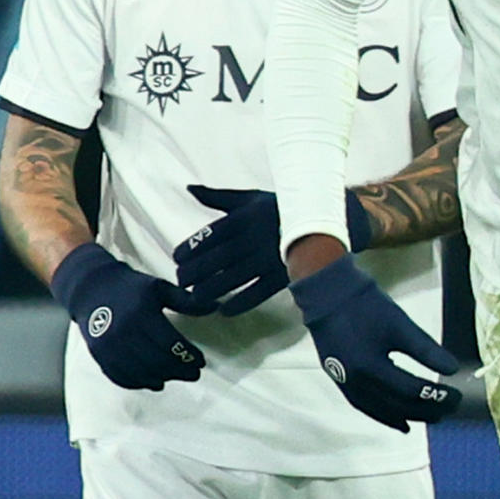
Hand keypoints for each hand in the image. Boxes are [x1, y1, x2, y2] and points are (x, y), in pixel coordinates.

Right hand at [50, 242, 204, 389]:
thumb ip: (187, 301)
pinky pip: (122, 377)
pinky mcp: (100, 355)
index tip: (201, 361)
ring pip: (141, 373)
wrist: (91, 288)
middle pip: (158, 362)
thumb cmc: (131, 287)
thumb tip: (215, 307)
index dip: (189, 356)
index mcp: (142, 313)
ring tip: (175, 376)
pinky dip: (140, 383)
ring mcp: (109, 346)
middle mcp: (124, 331)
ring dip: (163, 378)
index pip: (172, 344)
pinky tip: (154, 382)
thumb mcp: (160, 288)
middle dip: (180, 371)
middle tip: (193, 374)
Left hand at [174, 185, 374, 314]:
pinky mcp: (282, 274)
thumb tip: (190, 188)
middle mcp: (253, 239)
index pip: (210, 235)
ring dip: (212, 289)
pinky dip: (241, 303)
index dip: (191, 248)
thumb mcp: (249, 198)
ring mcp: (268, 258)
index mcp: (244, 218)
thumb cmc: (280, 208)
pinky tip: (224, 310)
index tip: (177, 258)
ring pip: (234, 278)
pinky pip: (258, 292)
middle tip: (181, 280)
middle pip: (218, 259)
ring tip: (196, 296)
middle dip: (196, 271)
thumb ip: (218, 197)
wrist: (322, 219)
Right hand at [291, 254, 460, 429]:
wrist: (329, 296)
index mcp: (371, 366)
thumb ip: (426, 349)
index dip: (437, 396)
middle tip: (450, 408)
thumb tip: (453, 369)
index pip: (412, 391)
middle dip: (428, 409)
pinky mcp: (342, 382)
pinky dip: (386, 416)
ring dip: (410, 416)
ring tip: (432, 417)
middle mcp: (357, 381)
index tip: (457, 395)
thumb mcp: (400, 324)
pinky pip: (367, 407)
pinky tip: (401, 422)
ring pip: (383, 411)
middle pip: (399, 406)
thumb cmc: (367, 306)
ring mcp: (347, 384)